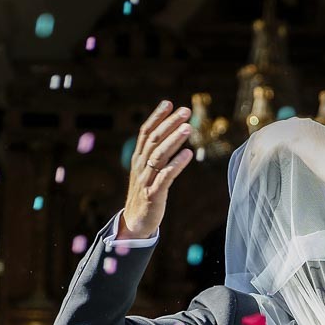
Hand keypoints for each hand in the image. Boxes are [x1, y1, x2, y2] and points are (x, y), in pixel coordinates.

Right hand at [121, 100, 193, 238]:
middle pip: (155, 140)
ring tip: (189, 128)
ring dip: (174, 140)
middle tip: (186, 111)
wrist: (136, 221)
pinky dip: (176, 164)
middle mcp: (140, 166)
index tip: (169, 103)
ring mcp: (146, 179)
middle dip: (170, 123)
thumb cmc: (147, 193)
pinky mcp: (153, 194)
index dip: (156, 117)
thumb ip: (156, 153)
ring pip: (159, 155)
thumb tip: (171, 132)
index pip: (146, 132)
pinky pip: (165, 177)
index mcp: (139, 158)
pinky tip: (188, 155)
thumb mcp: (148, 170)